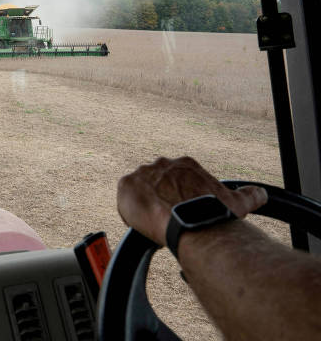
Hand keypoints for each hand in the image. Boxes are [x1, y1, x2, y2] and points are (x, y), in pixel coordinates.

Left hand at [117, 156, 267, 245]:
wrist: (189, 220)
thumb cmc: (213, 211)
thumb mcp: (237, 202)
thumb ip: (250, 195)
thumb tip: (262, 194)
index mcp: (185, 164)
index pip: (176, 178)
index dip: (178, 196)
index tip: (181, 210)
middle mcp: (162, 163)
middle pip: (157, 182)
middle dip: (161, 198)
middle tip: (167, 218)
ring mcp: (143, 173)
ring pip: (140, 189)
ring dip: (145, 203)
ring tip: (154, 223)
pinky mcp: (126, 185)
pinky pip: (124, 197)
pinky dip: (130, 209)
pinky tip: (141, 223)